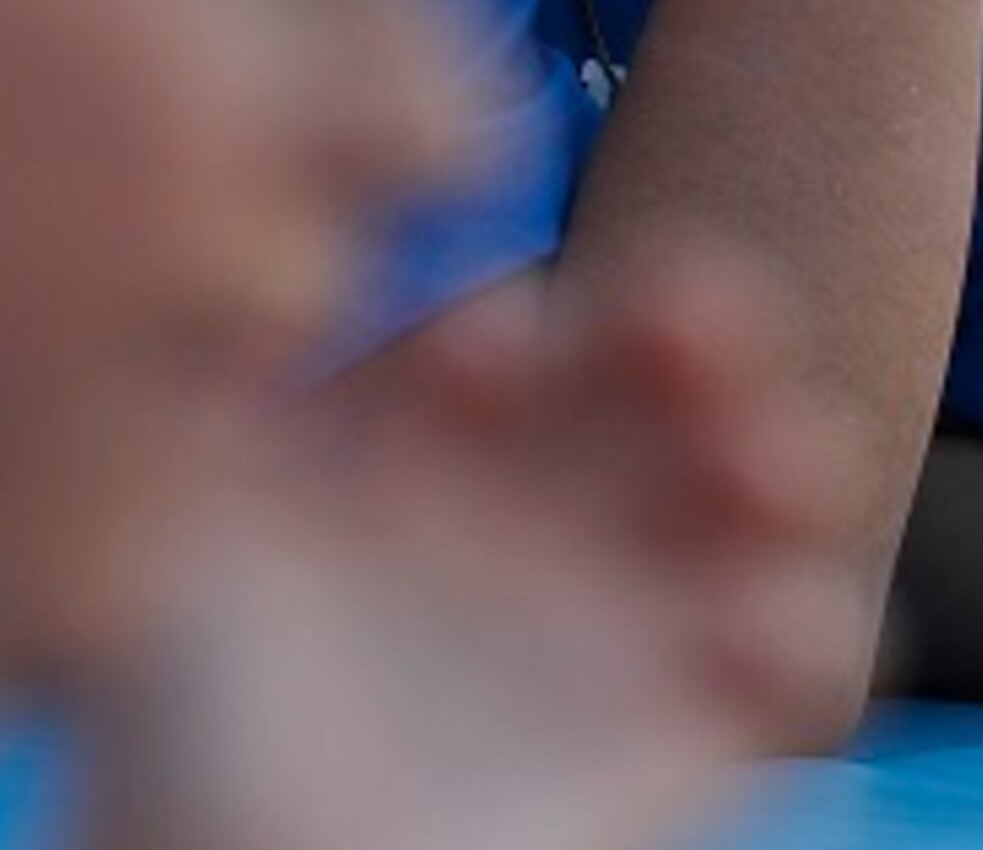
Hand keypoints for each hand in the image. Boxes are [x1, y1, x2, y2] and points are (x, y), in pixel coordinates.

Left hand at [80, 249, 861, 849]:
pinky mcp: (696, 717)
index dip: (529, 321)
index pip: (525, 329)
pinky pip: (805, 646)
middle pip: (679, 368)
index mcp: (440, 439)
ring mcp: (634, 603)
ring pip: (773, 477)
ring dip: (786, 450)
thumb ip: (222, 386)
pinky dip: (802, 625)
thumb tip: (276, 256)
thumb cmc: (177, 725)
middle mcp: (554, 501)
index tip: (476, 353)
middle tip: (684, 326)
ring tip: (753, 468)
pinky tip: (738, 632)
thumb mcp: (179, 530)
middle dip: (703, 329)